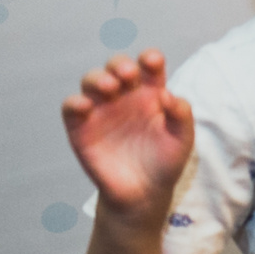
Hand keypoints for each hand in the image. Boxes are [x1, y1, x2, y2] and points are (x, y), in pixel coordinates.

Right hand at [62, 50, 192, 222]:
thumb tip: (167, 94)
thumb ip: (181, 115)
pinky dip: (75, 102)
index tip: (153, 62)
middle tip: (129, 76)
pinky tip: (86, 106)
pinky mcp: (81, 127)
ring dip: (98, 78)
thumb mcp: (182, 139)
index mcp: (150, 93)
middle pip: (117, 66)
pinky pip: (71, 107)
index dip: (150, 58)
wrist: (144, 194)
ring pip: (92, 80)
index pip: (148, 66)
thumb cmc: (165, 163)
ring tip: (111, 88)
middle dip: (120, 64)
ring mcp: (101, 109)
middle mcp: (124, 96)